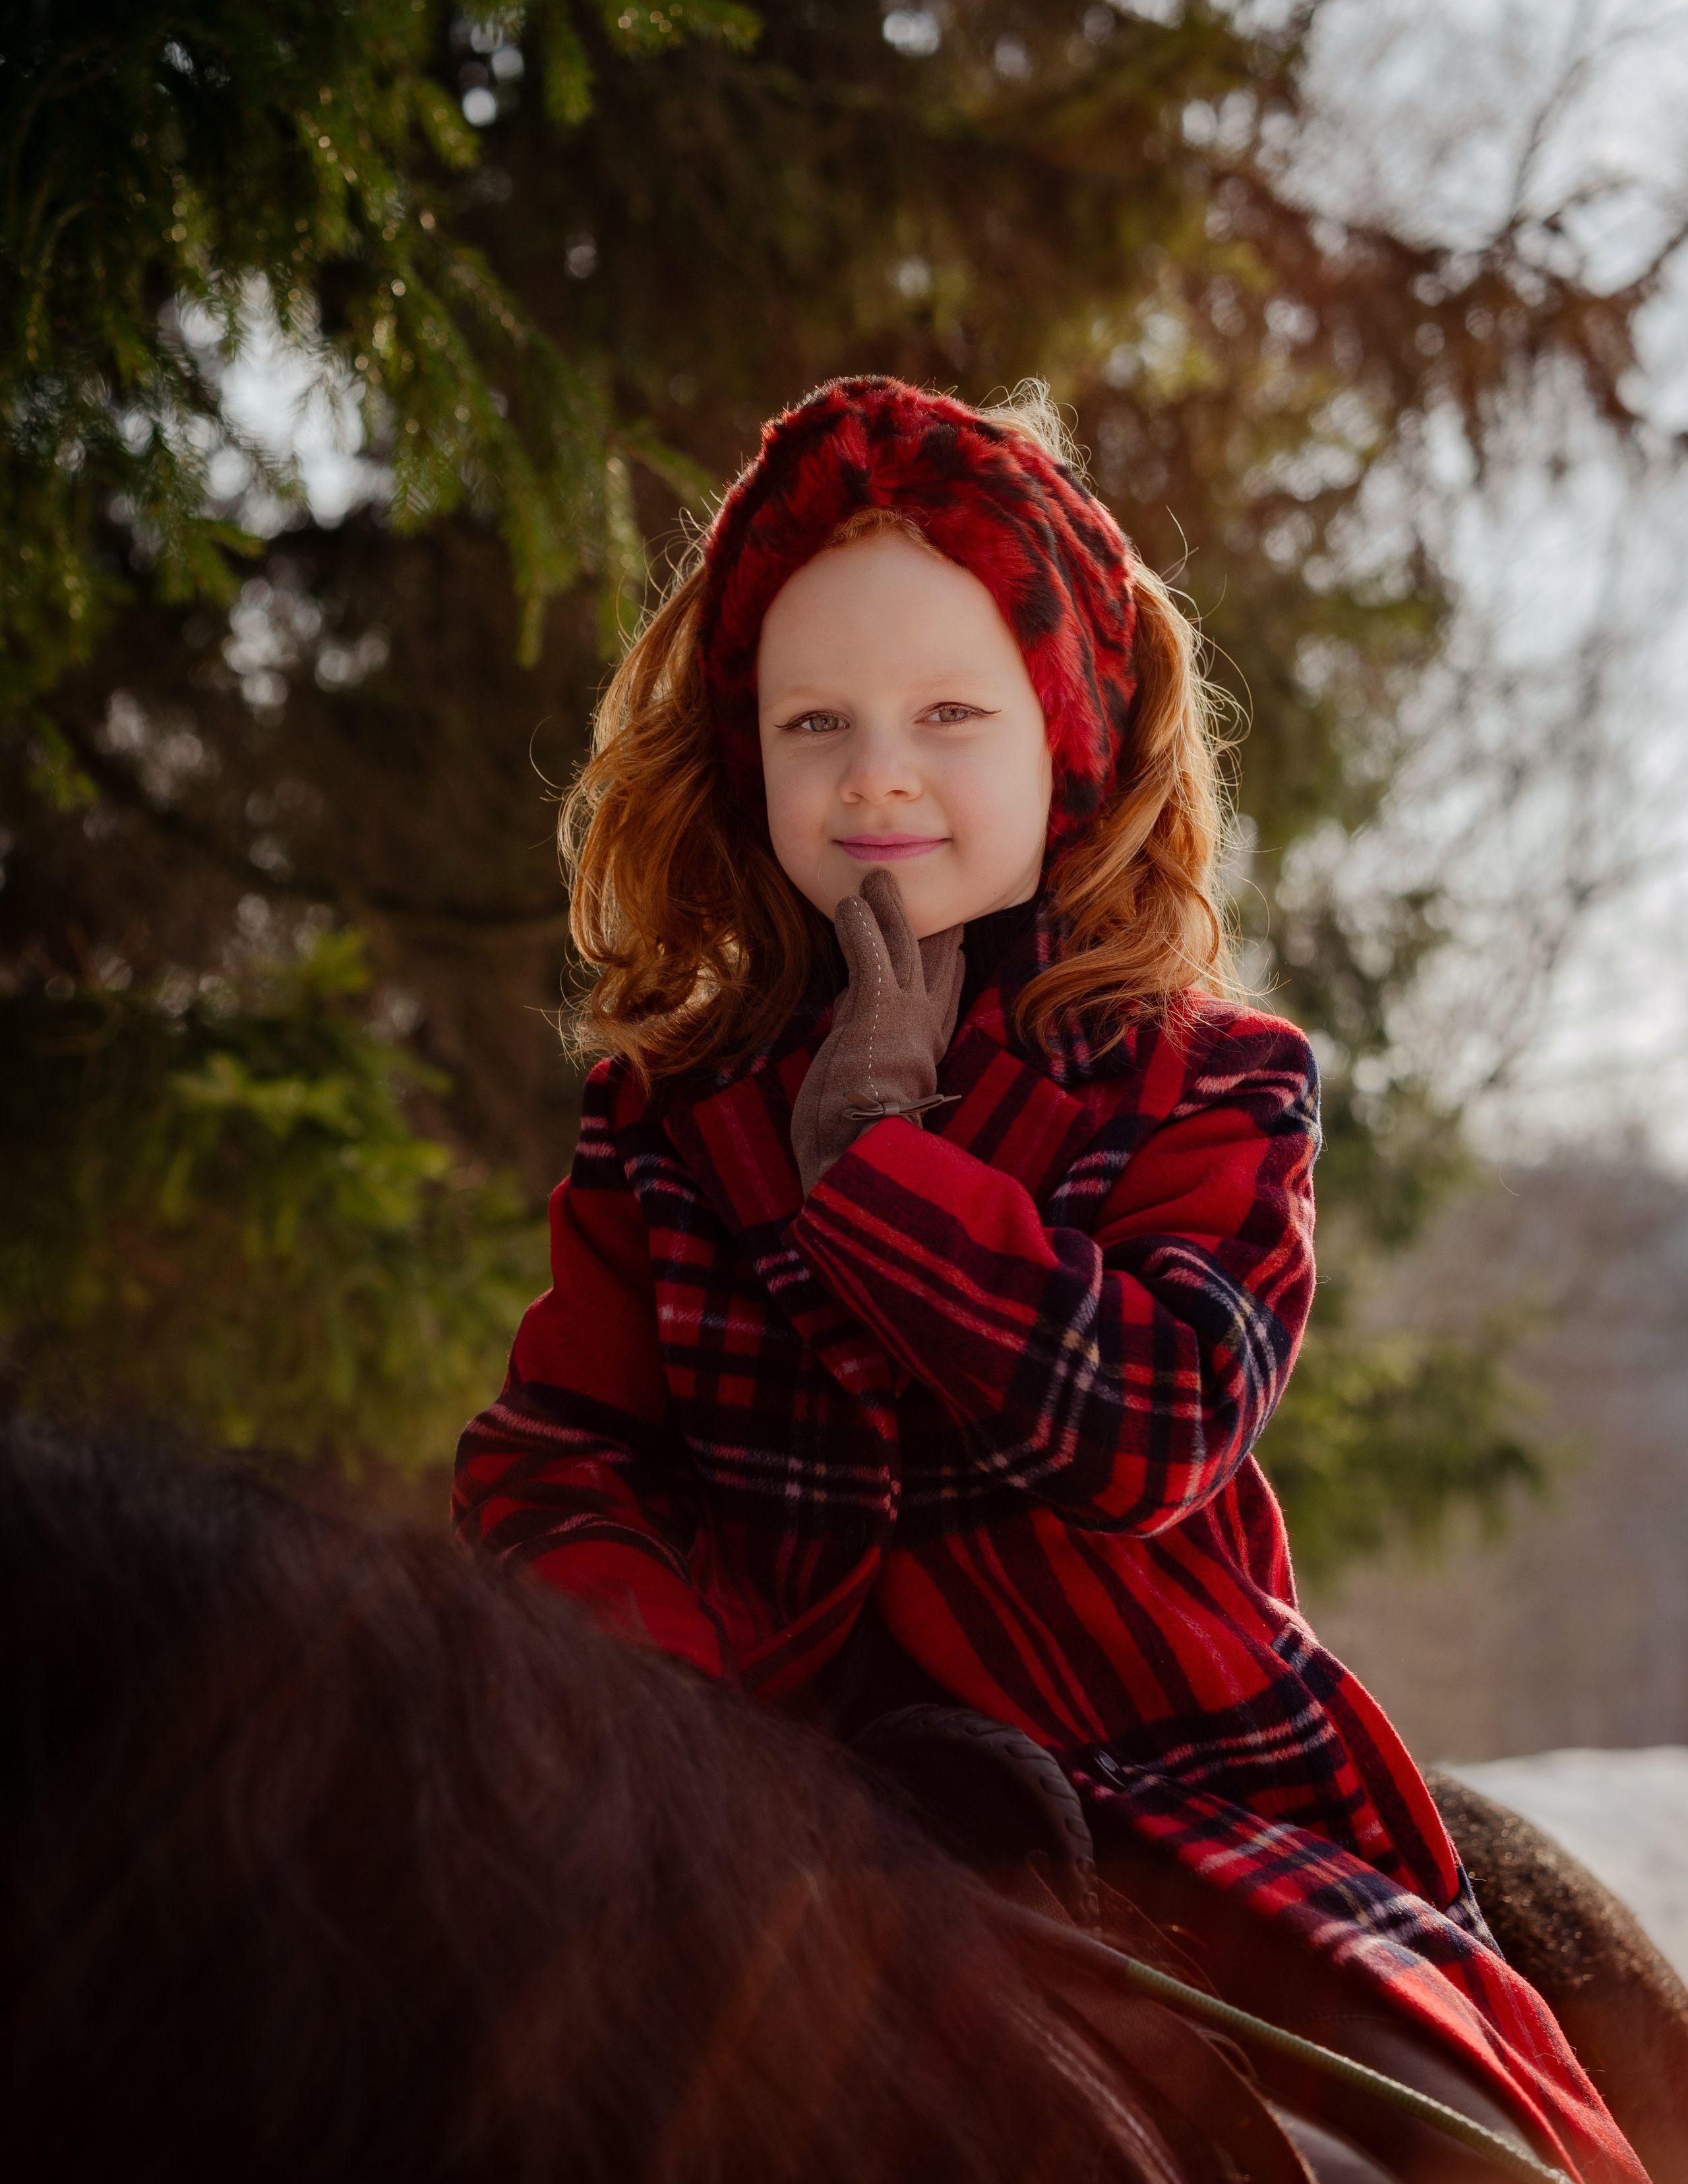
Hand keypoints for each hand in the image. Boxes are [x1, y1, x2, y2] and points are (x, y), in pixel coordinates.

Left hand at [789, 869, 963, 1195]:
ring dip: (890, 912)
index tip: (948, 949)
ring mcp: (904, 1019)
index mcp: (922, 1058)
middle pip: (935, 970)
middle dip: (933, 934)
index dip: (943, 973)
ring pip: (904, 949)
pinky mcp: (879, 1010)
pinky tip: (852, 902)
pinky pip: (870, 954)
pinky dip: (861, 926)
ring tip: (877, 881)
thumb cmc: (847, 1143)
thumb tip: (847, 1002)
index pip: (938, 1005)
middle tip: (938, 906)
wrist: (855, 1163)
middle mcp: (922, 1034)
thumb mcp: (858, 1082)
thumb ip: (860, 1037)